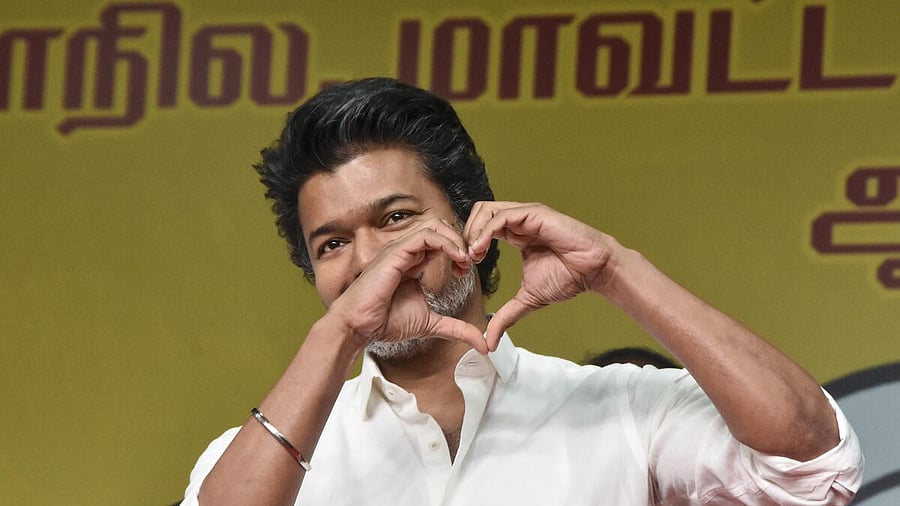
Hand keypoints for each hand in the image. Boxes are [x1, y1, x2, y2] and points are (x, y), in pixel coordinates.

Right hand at [324, 220, 488, 353]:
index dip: (459, 251)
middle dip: (461, 241)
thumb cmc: (384, 322)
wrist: (359, 327)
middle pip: (441, 227)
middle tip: (471, 261)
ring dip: (456, 240)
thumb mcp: (431, 324)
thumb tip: (481, 342)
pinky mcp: (395, 252)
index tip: (467, 271)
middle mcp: (407, 252)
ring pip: (435, 226)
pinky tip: (456, 258)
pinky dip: (445, 243)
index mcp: (413, 262)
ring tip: (465, 259)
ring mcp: (400, 249)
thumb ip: (457, 329)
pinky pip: (425, 236)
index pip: (442, 241)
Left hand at [465, 202, 615, 348]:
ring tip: (473, 256)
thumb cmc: (568, 278)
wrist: (594, 271)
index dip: (467, 246)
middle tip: (464, 261)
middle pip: (478, 214)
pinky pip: (501, 217)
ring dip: (473, 232)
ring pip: (486, 210)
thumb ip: (506, 316)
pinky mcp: (534, 213)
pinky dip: (486, 232)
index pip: (480, 228)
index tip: (464, 270)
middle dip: (465, 235)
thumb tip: (490, 342)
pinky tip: (482, 250)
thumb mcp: (528, 299)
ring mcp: (526, 214)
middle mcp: (518, 220)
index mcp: (515, 234)